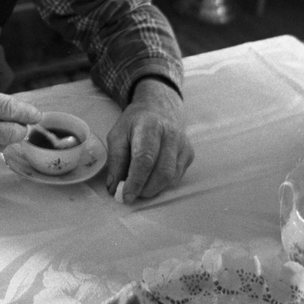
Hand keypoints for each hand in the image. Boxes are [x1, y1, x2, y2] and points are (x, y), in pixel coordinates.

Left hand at [105, 79, 192, 201]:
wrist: (159, 108)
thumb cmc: (135, 123)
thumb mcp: (117, 135)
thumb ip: (116, 160)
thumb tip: (114, 187)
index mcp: (149, 126)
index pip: (145, 158)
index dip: (135, 181)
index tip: (125, 196)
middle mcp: (171, 135)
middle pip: (162, 172)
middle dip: (145, 189)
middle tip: (130, 194)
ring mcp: (183, 145)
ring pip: (171, 178)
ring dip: (153, 188)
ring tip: (139, 185)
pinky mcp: (189, 154)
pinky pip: (176, 177)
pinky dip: (162, 184)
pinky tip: (151, 176)